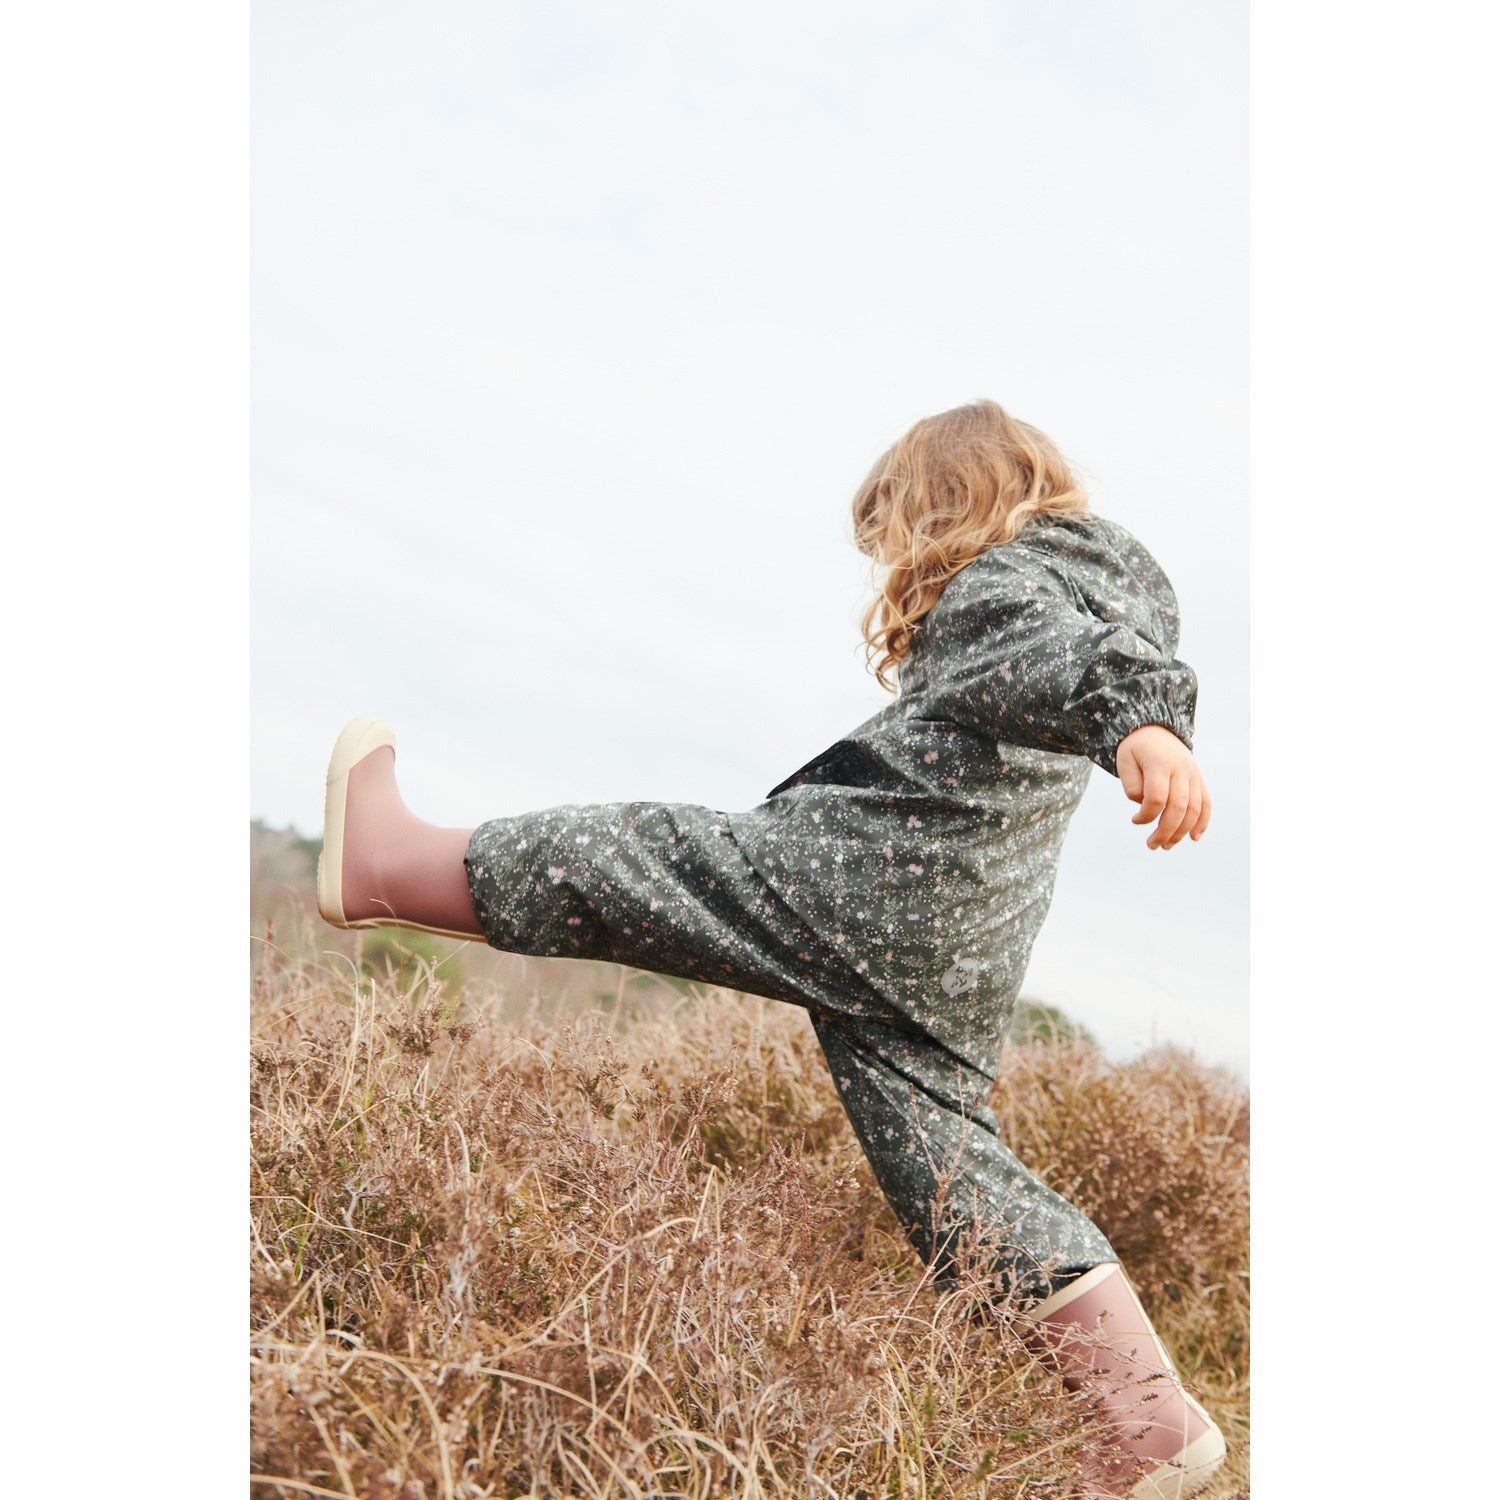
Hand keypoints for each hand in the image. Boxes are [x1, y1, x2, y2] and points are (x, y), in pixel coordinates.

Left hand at [1115, 724, 1210, 849]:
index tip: (1134, 820)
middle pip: (1179, 807)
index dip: (1146, 815)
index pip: (1157, 798)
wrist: (1154, 729)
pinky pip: (1206, 802)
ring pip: (1194, 808)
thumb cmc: (1135, 749)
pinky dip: (1202, 821)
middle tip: (1152, 845)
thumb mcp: (1124, 761)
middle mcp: (1181, 770)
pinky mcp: (1199, 779)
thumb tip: (1143, 806)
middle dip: (1166, 831)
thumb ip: (1131, 785)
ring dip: (1181, 832)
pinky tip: (1194, 837)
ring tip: (1166, 846)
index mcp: (1160, 764)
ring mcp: (1193, 775)